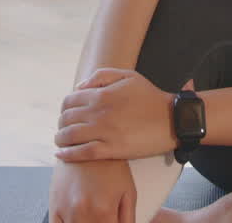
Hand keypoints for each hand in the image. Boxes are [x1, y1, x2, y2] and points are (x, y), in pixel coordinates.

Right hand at [48, 159, 135, 222]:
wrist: (86, 142)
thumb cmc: (110, 166)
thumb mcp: (128, 192)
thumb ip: (128, 220)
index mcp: (103, 211)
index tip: (112, 222)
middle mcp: (82, 212)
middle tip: (103, 218)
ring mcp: (65, 210)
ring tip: (92, 218)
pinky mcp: (54, 205)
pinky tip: (75, 221)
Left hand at [55, 68, 178, 162]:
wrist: (171, 119)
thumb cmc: (150, 97)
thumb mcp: (128, 76)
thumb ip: (101, 76)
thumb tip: (79, 87)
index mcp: (101, 94)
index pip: (69, 101)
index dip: (63, 108)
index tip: (66, 114)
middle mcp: (99, 113)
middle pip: (66, 119)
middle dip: (60, 124)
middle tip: (62, 128)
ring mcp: (104, 132)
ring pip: (70, 137)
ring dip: (60, 139)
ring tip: (60, 142)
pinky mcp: (112, 150)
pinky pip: (82, 153)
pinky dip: (68, 155)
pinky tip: (62, 155)